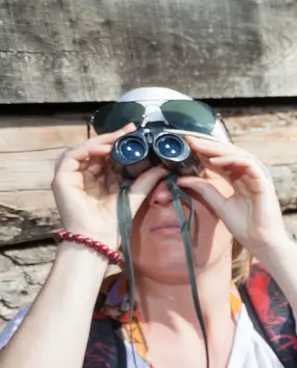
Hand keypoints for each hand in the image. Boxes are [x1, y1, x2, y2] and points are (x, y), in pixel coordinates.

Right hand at [50, 128, 166, 250]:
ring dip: (101, 141)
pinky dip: (88, 149)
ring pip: (84, 149)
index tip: (135, 133)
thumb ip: (146, 181)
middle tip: (129, 129)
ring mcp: (71, 175)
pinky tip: (104, 149)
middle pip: (96, 149)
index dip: (120, 143)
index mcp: (100, 179)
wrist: (98, 237)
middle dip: (112, 138)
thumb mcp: (134, 196)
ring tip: (118, 138)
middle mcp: (84, 175)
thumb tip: (163, 167)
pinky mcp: (61, 178)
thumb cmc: (114, 222)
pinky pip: (72, 156)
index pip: (108, 155)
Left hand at [174, 137, 292, 256]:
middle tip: (189, 140)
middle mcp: (249, 176)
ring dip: (217, 149)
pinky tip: (215, 160)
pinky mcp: (263, 182)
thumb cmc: (246, 227)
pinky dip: (231, 160)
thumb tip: (182, 179)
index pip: (221, 161)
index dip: (204, 153)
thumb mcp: (219, 205)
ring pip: (237, 155)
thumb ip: (204, 190)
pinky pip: (247, 164)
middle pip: (228, 155)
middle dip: (208, 146)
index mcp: (240, 181)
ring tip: (199, 146)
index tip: (186, 147)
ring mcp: (257, 178)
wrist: (262, 242)